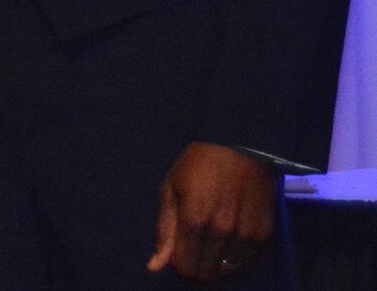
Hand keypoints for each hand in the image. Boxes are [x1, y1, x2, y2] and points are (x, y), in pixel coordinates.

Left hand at [149, 142, 276, 280]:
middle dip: (197, 267)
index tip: (180, 255)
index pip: (185, 268)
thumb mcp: (171, 190)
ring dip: (217, 265)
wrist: (239, 147)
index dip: (180, 266)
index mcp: (193, 220)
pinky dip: (236, 262)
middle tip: (195, 249)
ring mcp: (245, 235)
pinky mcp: (264, 234)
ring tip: (212, 243)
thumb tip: (155, 267)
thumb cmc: (197, 166)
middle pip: (206, 274)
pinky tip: (229, 247)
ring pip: (227, 272)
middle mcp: (221, 232)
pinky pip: (248, 264)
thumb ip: (165, 231)